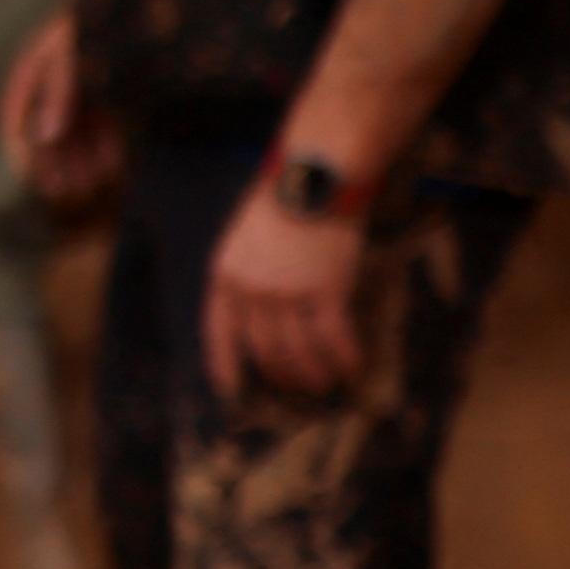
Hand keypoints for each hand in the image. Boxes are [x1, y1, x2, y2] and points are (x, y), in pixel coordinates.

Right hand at [0, 13, 111, 203]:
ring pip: (77, 133)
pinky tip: (113, 168)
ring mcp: (86, 88)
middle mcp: (58, 80)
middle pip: (48, 131)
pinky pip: (103, 127)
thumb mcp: (78, 54)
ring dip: (80, 160)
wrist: (149, 0)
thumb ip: (60, 92)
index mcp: (38, 67)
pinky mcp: (113, 94)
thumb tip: (45, 136)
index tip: (38, 178)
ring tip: (91, 184)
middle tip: (67, 191)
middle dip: (56, 162)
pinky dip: (105, 148)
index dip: (26, 150)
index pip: (19, 117)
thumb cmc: (103, 22)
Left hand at [202, 181, 365, 399]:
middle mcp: (251, 291)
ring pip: (298, 351)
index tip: (231, 390)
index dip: (224, 365)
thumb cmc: (284, 202)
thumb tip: (262, 314)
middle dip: (282, 375)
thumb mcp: (245, 238)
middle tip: (298, 388)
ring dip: (313, 373)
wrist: (313, 178)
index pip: (218, 333)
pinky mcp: (324, 290)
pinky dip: (343, 357)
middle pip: (264, 349)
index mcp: (225, 277)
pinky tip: (351, 369)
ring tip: (324, 384)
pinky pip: (333, 337)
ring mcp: (287, 293)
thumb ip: (248, 275)